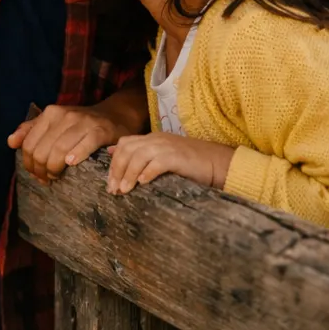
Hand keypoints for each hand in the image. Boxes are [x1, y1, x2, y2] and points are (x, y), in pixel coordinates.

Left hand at [8, 104, 134, 183]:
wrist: (114, 116)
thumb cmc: (80, 125)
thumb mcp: (54, 123)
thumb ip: (31, 130)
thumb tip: (10, 142)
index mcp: (50, 113)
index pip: (29, 144)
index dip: (29, 164)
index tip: (37, 174)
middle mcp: (64, 115)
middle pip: (42, 151)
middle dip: (41, 170)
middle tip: (48, 179)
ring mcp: (83, 122)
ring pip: (59, 151)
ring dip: (55, 169)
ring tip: (58, 177)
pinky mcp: (100, 130)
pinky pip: (84, 145)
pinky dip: (76, 157)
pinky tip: (72, 164)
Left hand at [107, 133, 234, 194]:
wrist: (219, 162)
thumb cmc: (191, 164)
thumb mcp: (163, 156)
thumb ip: (141, 155)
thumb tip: (112, 153)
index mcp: (152, 139)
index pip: (124, 144)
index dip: (113, 163)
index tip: (109, 182)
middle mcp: (156, 139)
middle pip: (127, 150)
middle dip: (116, 170)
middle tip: (113, 190)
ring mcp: (166, 146)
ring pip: (138, 156)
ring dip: (128, 174)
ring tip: (124, 190)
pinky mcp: (177, 156)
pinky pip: (157, 162)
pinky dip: (147, 172)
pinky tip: (142, 183)